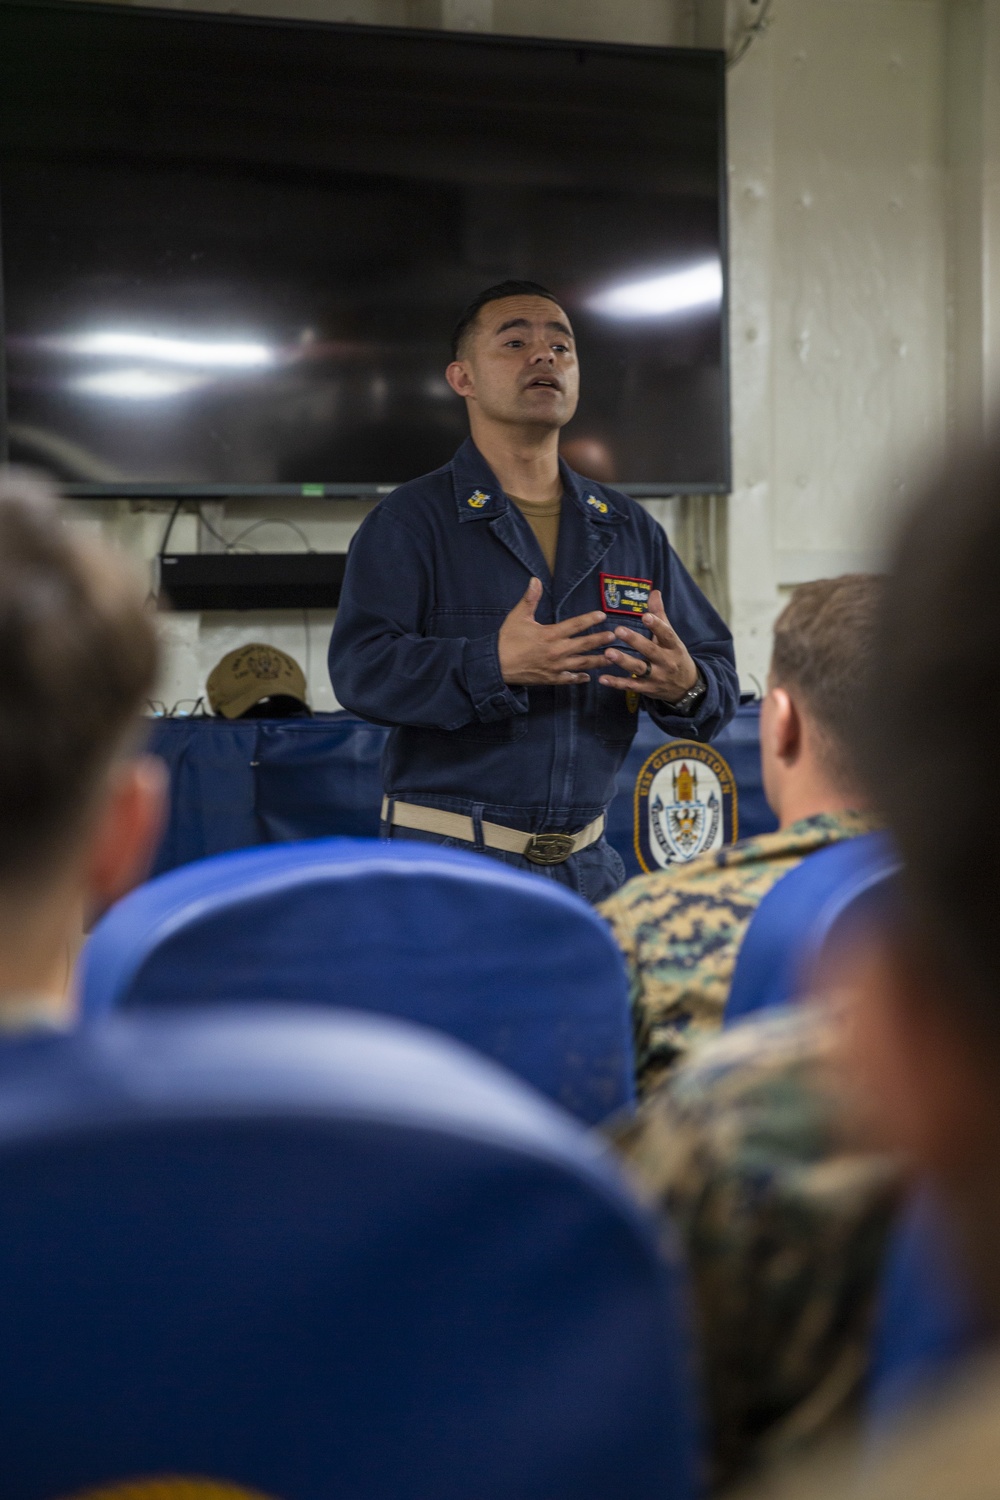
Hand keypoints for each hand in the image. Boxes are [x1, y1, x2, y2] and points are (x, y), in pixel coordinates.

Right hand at [498, 578, 615, 685]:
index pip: (574, 625)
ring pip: (581, 663)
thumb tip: (535, 580)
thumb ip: (530, 599)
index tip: (602, 615)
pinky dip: (579, 678)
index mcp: (549, 634)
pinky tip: (588, 677)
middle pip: (583, 645)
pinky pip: (569, 679)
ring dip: (597, 661)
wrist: (496, 665)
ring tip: (611, 657)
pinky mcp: (551, 679)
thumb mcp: (518, 617)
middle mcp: (556, 651)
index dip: (589, 619)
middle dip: (600, 640)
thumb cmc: (507, 640)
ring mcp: (555, 667)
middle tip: (614, 636)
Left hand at [598, 589, 698, 702]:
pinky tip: (602, 678)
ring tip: (608, 653)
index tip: (645, 615)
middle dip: (635, 641)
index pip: (666, 634)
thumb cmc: (675, 655)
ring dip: (623, 661)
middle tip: (619, 630)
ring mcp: (656, 677)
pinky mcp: (647, 689)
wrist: (686, 687)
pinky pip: (631, 686)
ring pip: (639, 669)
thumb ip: (660, 615)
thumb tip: (654, 592)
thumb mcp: (671, 637)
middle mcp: (666, 662)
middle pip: (650, 651)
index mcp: (674, 646)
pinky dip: (616, 683)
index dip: (657, 625)